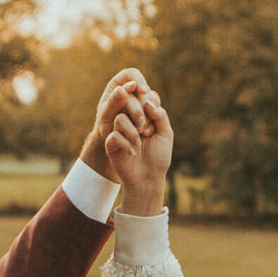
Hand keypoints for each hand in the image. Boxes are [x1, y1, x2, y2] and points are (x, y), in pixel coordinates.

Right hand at [80, 68, 155, 182]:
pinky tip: (132, 153)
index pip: (144, 98)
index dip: (149, 109)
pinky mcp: (111, 143)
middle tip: (147, 132)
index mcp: (144, 116)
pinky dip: (126, 144)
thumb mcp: (166, 134)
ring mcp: (119, 131)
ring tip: (138, 143)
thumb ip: (160, 116)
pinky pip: (114, 135)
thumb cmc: (158, 157)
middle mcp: (131, 120)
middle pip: (129, 104)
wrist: (148, 178)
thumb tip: (147, 101)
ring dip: (133, 132)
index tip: (154, 128)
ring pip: (120, 118)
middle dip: (141, 117)